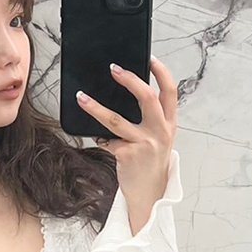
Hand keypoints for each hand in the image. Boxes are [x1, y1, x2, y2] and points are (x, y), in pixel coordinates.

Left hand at [76, 56, 177, 213]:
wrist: (149, 193)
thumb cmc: (150, 163)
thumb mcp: (158, 138)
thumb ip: (150, 119)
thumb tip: (129, 94)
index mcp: (169, 124)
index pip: (170, 92)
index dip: (161, 73)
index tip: (150, 58)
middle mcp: (160, 132)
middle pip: (146, 98)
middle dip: (129, 80)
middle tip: (113, 69)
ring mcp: (144, 144)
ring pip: (116, 119)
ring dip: (96, 107)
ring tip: (82, 97)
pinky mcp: (127, 155)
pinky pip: (107, 140)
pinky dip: (98, 136)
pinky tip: (94, 135)